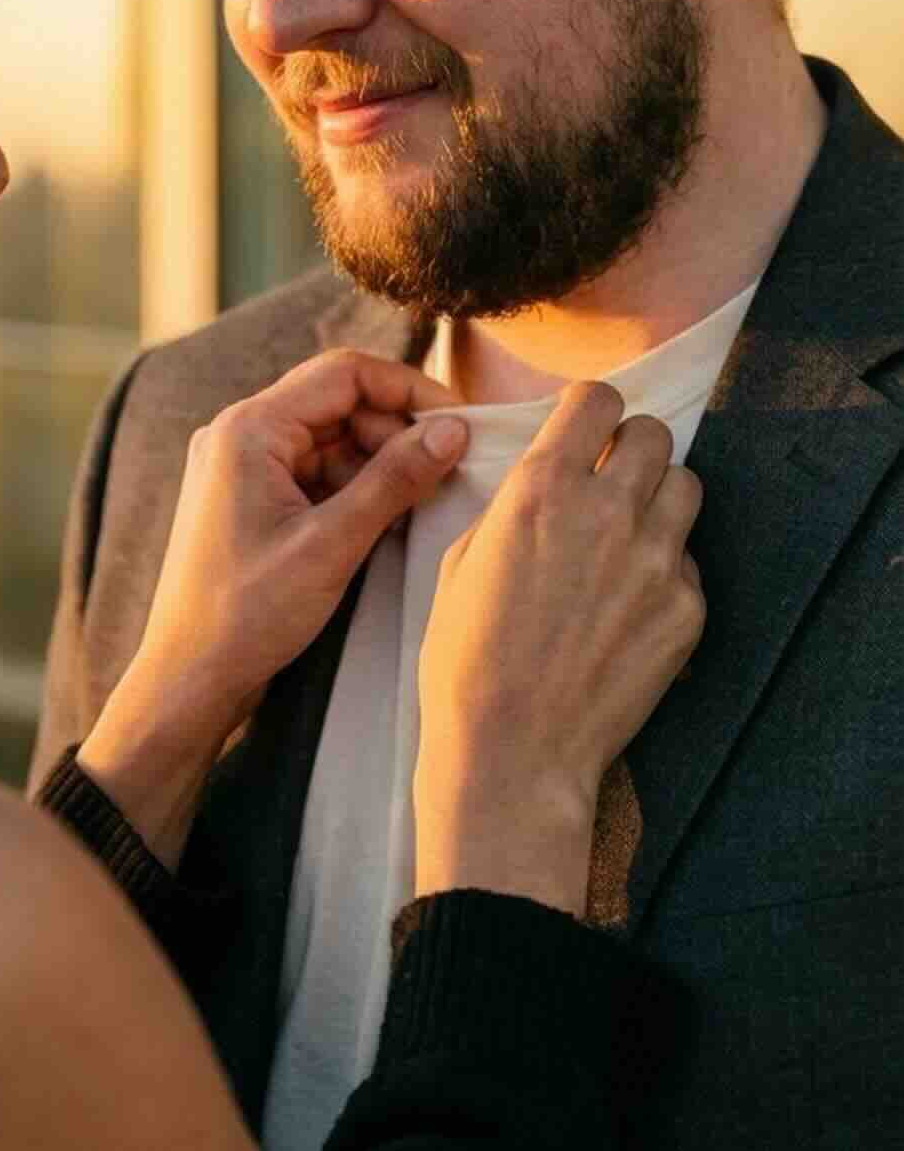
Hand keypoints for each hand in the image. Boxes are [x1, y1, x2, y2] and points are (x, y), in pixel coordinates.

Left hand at [79, 351, 467, 863]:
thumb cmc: (247, 614)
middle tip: (444, 472)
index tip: (457, 424)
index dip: (409, 390)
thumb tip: (453, 430)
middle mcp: (239, 434)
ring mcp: (240, 465)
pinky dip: (352, 487)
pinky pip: (313, 471)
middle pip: (339, 402)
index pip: (346, 373)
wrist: (189, 677)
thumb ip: (395, 480)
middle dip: (396, 431)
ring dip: (378, 463)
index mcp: (249, 429)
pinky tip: (382, 522)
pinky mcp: (248, 497)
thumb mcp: (332, 545)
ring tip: (417, 504)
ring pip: (330, 438)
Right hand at [414, 382, 703, 914]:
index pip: (598, 399)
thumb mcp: (460, 563)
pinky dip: (666, 571)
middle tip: (612, 482)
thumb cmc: (466, 661)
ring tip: (629, 536)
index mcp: (542, 489)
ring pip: (686, 488)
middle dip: (632, 450)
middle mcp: (608, 511)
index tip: (589, 428)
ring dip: (659, 500)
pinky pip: (689, 562)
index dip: (593, 411)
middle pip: (655, 435)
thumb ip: (512, 507)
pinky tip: (629, 606)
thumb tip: (543, 483)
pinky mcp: (687, 608)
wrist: (514, 751)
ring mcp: (657, 560)